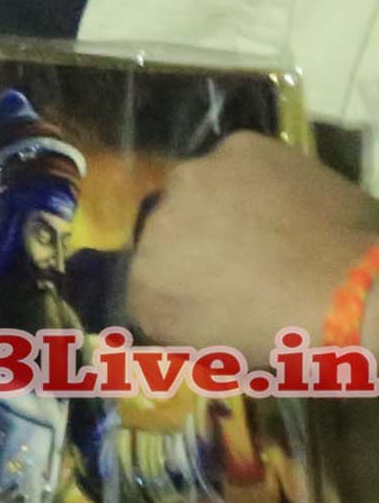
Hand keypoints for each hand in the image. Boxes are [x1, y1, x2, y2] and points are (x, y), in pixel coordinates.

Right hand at [127, 129, 378, 350]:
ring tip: (270, 228)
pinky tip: (285, 202)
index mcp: (144, 288)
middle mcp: (153, 226)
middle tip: (245, 260)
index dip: (184, 287)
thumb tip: (184, 304)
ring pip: (198, 192)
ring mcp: (192, 182)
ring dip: (219, 205)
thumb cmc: (294, 336)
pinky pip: (236, 164)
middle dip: (196, 240)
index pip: (147, 281)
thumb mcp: (223, 354)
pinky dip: (254, 179)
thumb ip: (183, 325)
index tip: (219, 295)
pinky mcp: (237, 148)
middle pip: (166, 229)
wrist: (359, 288)